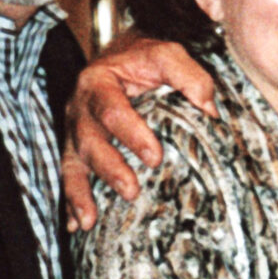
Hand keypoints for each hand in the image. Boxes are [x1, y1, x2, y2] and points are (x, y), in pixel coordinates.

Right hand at [62, 34, 216, 230]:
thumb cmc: (145, 57)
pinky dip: (70, 200)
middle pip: (88, 141)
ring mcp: (74, 130)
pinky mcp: (74, 146)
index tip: (155, 157)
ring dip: (79, 193)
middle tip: (132, 191)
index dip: (132, 134)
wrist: (121, 54)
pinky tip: (75, 225)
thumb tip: (209, 107)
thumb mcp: (168, 53)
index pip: (112, 111)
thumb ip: (188, 75)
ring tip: (89, 221)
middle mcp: (80, 108)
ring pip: (71, 163)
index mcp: (98, 83)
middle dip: (109, 169)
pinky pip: (69, 174)